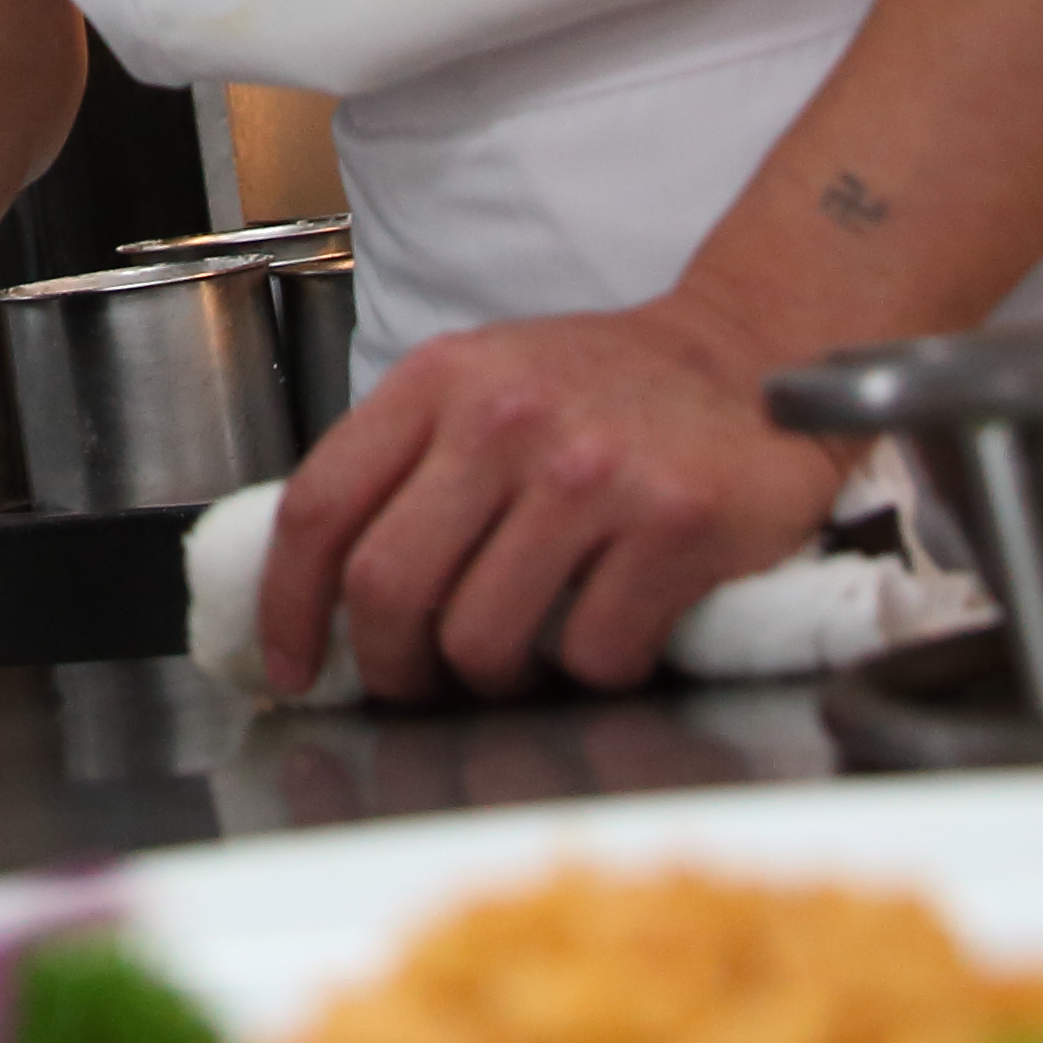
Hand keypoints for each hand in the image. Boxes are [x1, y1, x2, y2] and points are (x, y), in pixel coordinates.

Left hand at [257, 298, 847, 702]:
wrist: (755, 356)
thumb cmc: (608, 387)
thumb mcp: (483, 383)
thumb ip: (405, 461)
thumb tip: (323, 581)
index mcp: (438, 382)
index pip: (318, 507)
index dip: (286, 604)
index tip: (290, 662)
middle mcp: (505, 421)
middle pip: (386, 586)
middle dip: (386, 664)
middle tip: (410, 685)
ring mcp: (590, 475)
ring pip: (481, 638)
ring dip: (491, 678)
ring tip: (517, 659)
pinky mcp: (674, 528)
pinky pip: (592, 654)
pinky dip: (590, 671)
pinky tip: (606, 632)